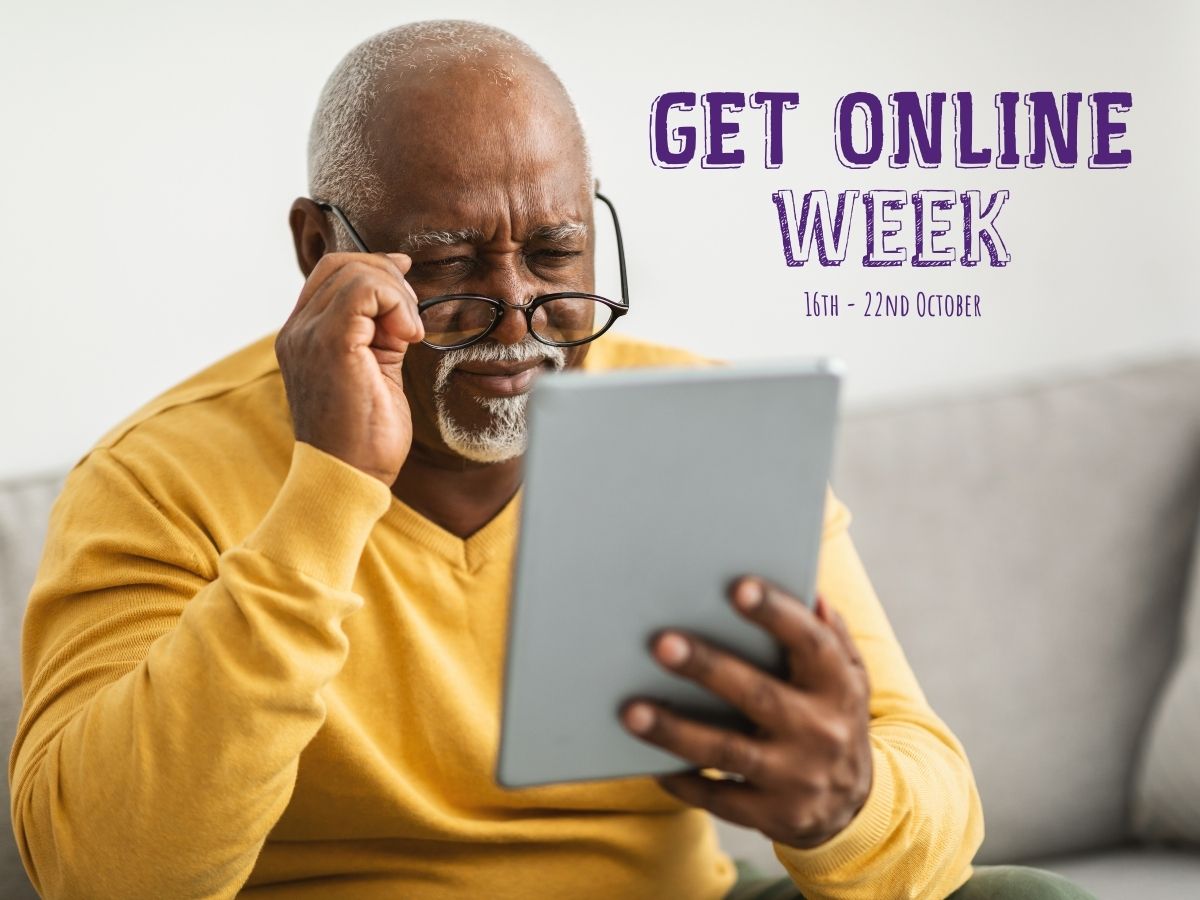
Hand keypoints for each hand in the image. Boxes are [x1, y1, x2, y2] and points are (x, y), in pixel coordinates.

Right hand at [276, 251, 423, 484]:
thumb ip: (379, 333)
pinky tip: (408, 336)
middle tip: (411, 317)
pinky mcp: (330, 344)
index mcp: (302, 336)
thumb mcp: (375, 371)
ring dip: (397, 296)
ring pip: (355, 273)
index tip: (406, 287)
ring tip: (409, 335)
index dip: (373, 269)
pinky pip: (363, 291)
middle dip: (387, 277)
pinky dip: (395, 303)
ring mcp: (308, 336)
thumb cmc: (365, 438)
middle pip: (341, 265)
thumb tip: (399, 297)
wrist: (349, 477)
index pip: (331, 274)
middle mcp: (297, 331)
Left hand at [621, 577, 872, 848]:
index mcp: (839, 686)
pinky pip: (718, 797)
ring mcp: (797, 777)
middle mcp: (822, 731)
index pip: (811, 643)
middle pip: (758, 695)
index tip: (737, 587)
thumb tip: (813, 593)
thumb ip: (830, 634)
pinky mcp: (775, 814)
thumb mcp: (848, 675)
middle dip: (707, 668)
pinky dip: (682, 780)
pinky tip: (649, 762)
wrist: (854, 804)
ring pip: (728, 750)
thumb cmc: (833, 716)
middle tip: (661, 643)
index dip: (777, 614)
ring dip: (676, 731)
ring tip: (631, 711)